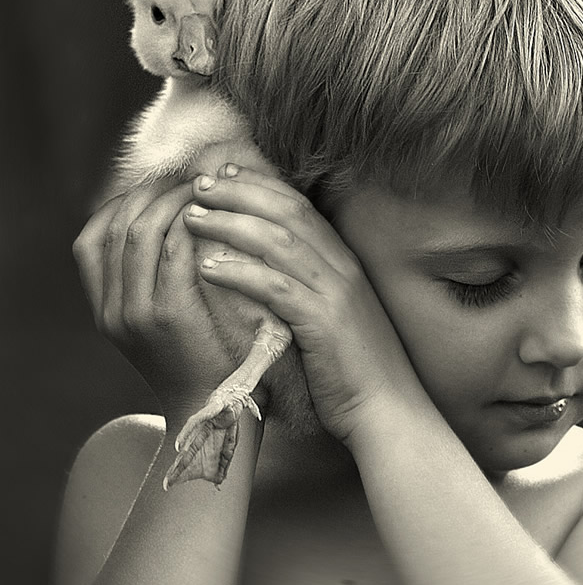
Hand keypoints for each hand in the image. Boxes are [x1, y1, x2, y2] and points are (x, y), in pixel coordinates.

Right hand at [73, 180, 243, 421]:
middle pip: (118, 227)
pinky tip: (213, 214)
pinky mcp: (170, 316)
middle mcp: (111, 310)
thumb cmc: (198, 358)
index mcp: (103, 309)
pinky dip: (191, 224)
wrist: (213, 408)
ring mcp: (135, 313)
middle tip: (188, 176)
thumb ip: (149, 280)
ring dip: (175, 200)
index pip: (92, 238)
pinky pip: (175, 252)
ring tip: (204, 187)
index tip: (157, 186)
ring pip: (143, 232)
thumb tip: (167, 223)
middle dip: (153, 192)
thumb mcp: (157, 322)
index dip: (122, 203)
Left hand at [183, 165, 418, 443]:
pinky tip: (209, 267)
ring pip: (279, 242)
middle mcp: (342, 267)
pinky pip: (276, 288)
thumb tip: (270, 264)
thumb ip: (311, 283)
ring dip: (231, 224)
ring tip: (193, 218)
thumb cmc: (354, 365)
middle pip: (287, 213)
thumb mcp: (335, 313)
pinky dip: (241, 272)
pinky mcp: (325, 323)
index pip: (300, 206)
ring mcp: (336, 292)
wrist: (388, 408)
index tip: (225, 175)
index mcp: (344, 261)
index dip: (260, 185)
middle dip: (240, 193)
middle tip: (199, 186)